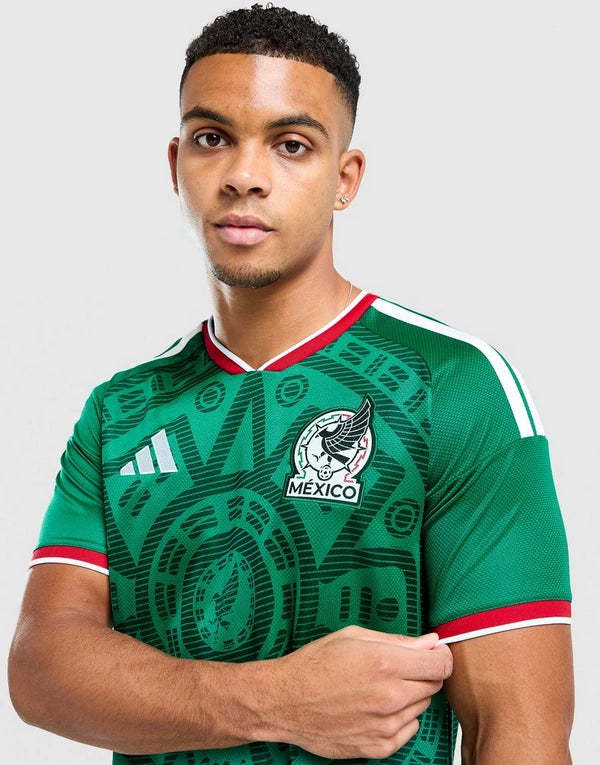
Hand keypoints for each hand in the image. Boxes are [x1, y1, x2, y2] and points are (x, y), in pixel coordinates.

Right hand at [270, 624, 451, 759]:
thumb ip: (398, 641)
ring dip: (409, 697)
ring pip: (421, 708)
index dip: (440, 657)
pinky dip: (399, 719)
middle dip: (422, 674)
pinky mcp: (378, 747)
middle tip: (398, 668)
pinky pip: (408, 730)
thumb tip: (431, 642)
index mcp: (386, 663)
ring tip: (379, 687)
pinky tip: (375, 707)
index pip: (441, 665)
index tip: (433, 655)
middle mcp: (390, 696)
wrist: (285, 700)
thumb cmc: (315, 664)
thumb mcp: (354, 637)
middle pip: (434, 686)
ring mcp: (385, 725)